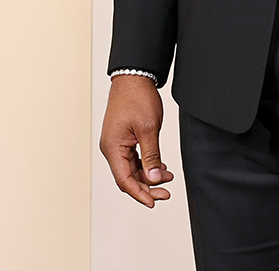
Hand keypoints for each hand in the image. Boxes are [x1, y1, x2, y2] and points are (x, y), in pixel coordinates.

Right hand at [101, 74, 173, 206]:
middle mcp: (111, 148)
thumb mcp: (148, 129)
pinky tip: (160, 167)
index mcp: (112, 147)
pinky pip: (133, 158)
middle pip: (127, 177)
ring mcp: (116, 143)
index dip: (139, 194)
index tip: (154, 202)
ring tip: (168, 177)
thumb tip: (154, 178)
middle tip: (166, 192)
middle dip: (147, 187)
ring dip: (148, 175)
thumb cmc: (137, 98)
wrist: (133, 77)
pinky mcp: (122, 138)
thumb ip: (152, 156)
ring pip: (131, 169)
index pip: (124, 180)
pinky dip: (146, 164)